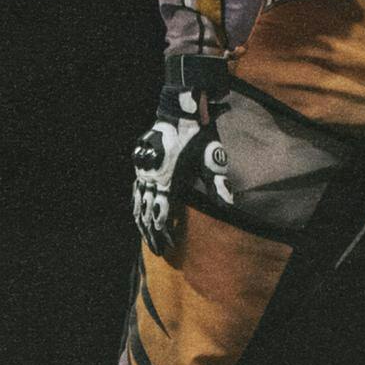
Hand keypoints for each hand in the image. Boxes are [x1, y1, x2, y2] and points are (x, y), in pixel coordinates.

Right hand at [133, 74, 234, 250]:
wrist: (179, 112)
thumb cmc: (198, 135)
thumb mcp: (211, 157)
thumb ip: (218, 182)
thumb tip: (229, 204)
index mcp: (167, 180)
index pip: (162, 214)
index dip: (164, 233)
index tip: (169, 247)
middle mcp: (151, 179)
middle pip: (147, 214)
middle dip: (152, 235)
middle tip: (158, 251)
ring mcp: (143, 172)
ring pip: (138, 204)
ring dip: (142, 224)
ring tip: (147, 238)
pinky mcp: (141, 166)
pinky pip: (136, 192)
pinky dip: (137, 207)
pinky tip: (138, 214)